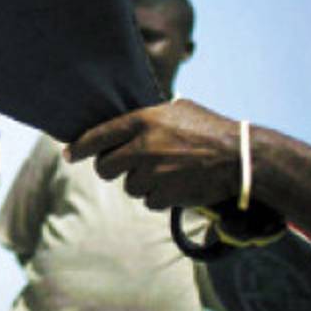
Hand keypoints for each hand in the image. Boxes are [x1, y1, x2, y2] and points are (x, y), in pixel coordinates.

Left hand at [66, 98, 240, 209]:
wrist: (242, 158)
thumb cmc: (210, 128)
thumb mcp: (176, 110)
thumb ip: (148, 117)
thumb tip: (122, 121)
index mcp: (142, 121)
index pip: (97, 136)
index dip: (79, 148)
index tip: (68, 154)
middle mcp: (142, 147)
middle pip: (105, 168)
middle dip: (111, 169)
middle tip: (123, 166)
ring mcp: (153, 173)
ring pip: (128, 187)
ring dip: (140, 183)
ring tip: (164, 172)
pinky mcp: (166, 195)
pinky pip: (148, 201)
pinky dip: (157, 197)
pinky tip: (175, 184)